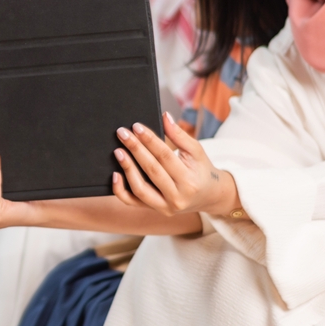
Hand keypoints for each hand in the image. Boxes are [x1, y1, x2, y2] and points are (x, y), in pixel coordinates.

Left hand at [111, 112, 241, 217]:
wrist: (209, 196)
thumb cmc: (201, 170)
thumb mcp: (196, 151)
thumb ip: (180, 135)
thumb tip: (165, 116)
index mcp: (189, 180)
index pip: (165, 156)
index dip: (149, 140)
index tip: (136, 126)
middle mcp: (177, 196)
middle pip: (152, 170)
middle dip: (135, 149)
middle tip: (122, 133)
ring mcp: (165, 206)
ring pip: (140, 189)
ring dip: (127, 169)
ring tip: (118, 151)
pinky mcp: (156, 209)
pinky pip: (133, 202)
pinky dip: (121, 190)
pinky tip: (115, 175)